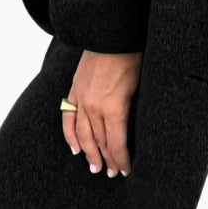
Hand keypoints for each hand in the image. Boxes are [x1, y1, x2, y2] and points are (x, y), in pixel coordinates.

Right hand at [61, 49, 142, 176]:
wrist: (111, 35)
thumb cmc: (131, 58)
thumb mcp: (139, 86)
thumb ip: (133, 110)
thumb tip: (134, 132)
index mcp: (114, 108)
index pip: (116, 143)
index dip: (120, 159)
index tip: (125, 170)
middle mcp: (95, 107)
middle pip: (100, 142)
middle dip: (107, 159)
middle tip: (110, 173)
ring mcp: (82, 99)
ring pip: (83, 134)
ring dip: (88, 153)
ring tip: (94, 167)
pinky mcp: (74, 91)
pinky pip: (68, 118)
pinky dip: (70, 135)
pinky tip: (74, 148)